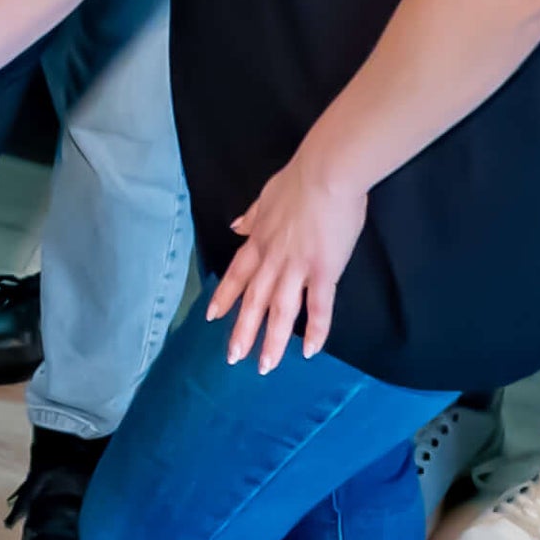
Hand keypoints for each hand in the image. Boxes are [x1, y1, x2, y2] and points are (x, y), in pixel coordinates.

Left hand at [208, 152, 368, 371]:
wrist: (327, 173)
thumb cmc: (300, 179)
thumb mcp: (266, 196)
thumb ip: (253, 215)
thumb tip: (237, 226)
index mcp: (259, 240)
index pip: (237, 274)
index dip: (224, 297)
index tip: (212, 317)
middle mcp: (273, 259)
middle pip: (254, 300)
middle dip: (243, 330)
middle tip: (233, 358)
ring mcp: (297, 267)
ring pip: (281, 311)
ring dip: (272, 340)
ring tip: (265, 366)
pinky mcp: (323, 271)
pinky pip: (318, 306)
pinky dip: (316, 331)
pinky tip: (312, 352)